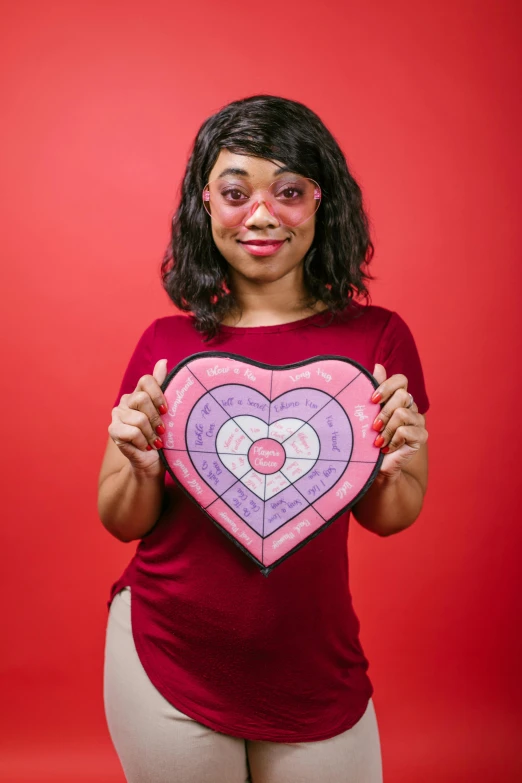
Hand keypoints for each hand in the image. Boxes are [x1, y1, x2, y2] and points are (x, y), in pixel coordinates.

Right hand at [108, 359, 168, 475]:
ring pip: (139, 418)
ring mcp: (117, 414)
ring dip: (151, 434)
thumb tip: (163, 361)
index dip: (158, 394)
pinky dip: (143, 442)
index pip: (146, 380)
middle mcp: (126, 400)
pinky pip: (132, 432)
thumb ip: (163, 385)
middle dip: (156, 418)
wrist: (152, 461)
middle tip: (162, 430)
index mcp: (139, 393)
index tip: (166, 409)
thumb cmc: (162, 436)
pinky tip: (145, 446)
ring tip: (154, 441)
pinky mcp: (113, 430)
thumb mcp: (167, 411)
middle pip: (142, 399)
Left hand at [371, 363, 427, 478]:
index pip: (400, 380)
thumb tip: (378, 365)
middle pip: (401, 395)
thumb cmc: (369, 439)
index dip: (386, 386)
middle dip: (383, 412)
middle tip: (374, 427)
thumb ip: (375, 390)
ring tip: (378, 441)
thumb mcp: (368, 413)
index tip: (372, 400)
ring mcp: (418, 421)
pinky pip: (405, 430)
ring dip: (386, 429)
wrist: (377, 467)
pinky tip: (388, 448)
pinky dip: (392, 440)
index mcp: (398, 398)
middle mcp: (411, 406)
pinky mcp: (421, 436)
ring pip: (402, 413)